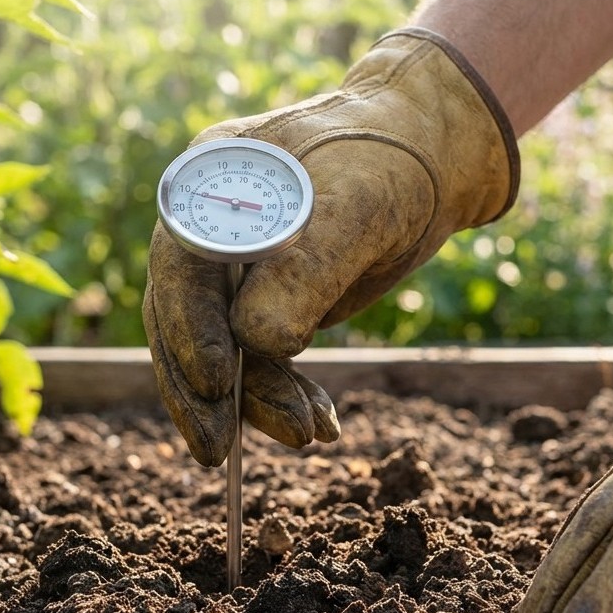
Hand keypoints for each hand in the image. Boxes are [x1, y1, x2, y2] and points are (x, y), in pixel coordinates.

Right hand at [144, 28, 517, 465]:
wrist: (434, 159)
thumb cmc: (391, 162)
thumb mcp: (356, 208)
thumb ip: (305, 270)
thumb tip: (258, 344)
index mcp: (208, 183)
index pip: (178, 265)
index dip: (189, 327)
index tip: (217, 383)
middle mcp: (206, 228)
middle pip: (184, 318)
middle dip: (204, 390)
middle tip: (217, 453)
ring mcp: (233, 270)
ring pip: (225, 351)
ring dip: (258, 402)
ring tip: (307, 435)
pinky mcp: (267, 303)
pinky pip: (261, 359)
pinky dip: (286, 395)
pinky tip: (322, 426)